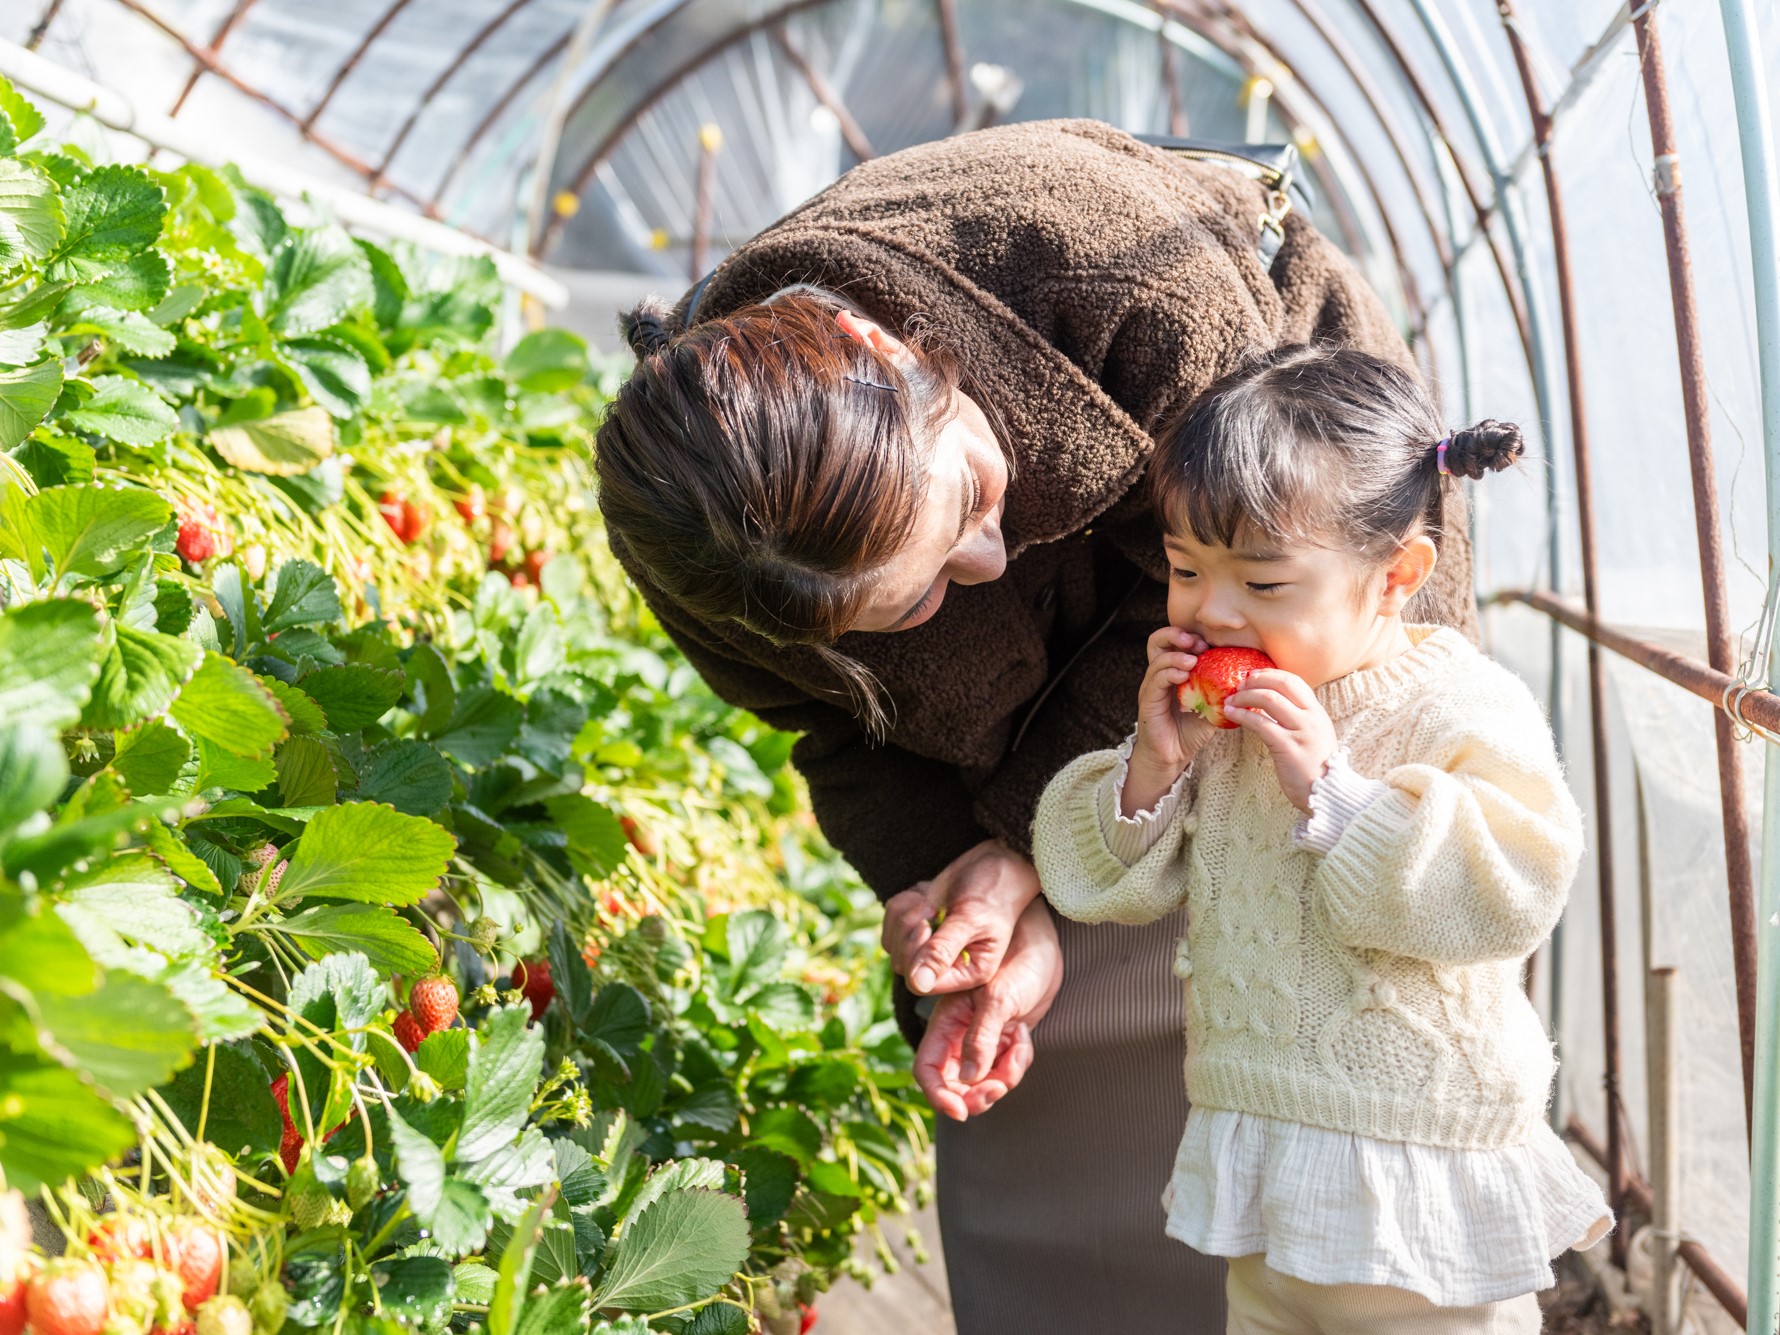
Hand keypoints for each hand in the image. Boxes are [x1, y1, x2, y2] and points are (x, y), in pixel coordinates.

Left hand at [881, 840, 1040, 995]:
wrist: (995, 863)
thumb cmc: (992, 892)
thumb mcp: (970, 920)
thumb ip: (943, 951)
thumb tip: (920, 983)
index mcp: (967, 973)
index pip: (921, 984)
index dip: (915, 957)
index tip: (926, 927)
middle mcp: (946, 966)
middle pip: (902, 964)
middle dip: (910, 931)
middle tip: (932, 908)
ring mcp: (928, 947)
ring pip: (892, 943)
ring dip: (906, 915)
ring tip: (932, 902)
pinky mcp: (916, 927)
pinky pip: (889, 924)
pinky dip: (902, 904)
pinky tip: (925, 896)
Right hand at [913, 899, 1062, 1119]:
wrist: (1043, 942)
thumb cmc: (1017, 959)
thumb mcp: (998, 998)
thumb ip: (982, 1037)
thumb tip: (970, 1079)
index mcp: (946, 1023)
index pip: (928, 1069)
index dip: (938, 1095)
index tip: (960, 1111)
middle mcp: (960, 1034)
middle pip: (955, 1084)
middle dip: (974, 1096)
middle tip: (998, 1089)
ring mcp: (983, 1038)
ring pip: (982, 1081)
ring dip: (1001, 1079)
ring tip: (1019, 1048)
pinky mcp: (1005, 1039)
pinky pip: (1006, 1068)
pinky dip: (1016, 1063)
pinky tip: (1024, 1036)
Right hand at [1125, 625, 1217, 815]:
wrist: (1173, 756)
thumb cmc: (1191, 731)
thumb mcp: (1213, 707)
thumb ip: (1224, 692)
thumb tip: (1251, 681)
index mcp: (1173, 672)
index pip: (1175, 642)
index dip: (1190, 637)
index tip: (1209, 643)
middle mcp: (1159, 676)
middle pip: (1158, 641)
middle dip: (1176, 635)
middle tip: (1196, 642)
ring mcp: (1152, 688)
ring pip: (1157, 659)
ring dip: (1176, 655)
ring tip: (1192, 659)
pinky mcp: (1147, 702)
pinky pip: (1155, 681)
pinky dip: (1169, 673)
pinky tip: (1184, 675)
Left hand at [1224, 668, 1337, 811]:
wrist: (1328, 793)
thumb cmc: (1315, 767)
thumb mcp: (1314, 736)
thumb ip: (1300, 719)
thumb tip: (1273, 705)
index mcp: (1317, 712)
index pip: (1294, 681)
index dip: (1270, 674)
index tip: (1252, 675)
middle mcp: (1311, 718)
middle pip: (1281, 684)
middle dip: (1256, 680)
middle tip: (1238, 685)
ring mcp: (1301, 731)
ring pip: (1268, 699)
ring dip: (1244, 696)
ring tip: (1230, 701)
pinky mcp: (1287, 747)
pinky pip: (1261, 723)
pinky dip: (1242, 715)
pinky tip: (1231, 715)